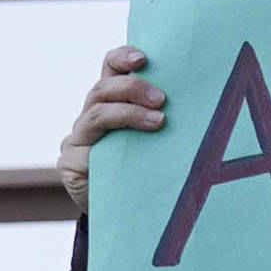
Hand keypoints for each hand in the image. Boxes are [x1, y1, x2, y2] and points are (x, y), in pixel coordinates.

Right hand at [60, 47, 170, 205]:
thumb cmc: (146, 168)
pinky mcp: (69, 164)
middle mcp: (89, 116)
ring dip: (128, 114)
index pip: (109, 68)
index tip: (143, 58)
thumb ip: (160, 116)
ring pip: (95, 116)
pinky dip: (111, 150)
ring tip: (158, 122)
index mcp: (110, 102)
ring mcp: (76, 140)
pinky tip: (129, 158)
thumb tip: (200, 97)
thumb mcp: (155, 139)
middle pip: (102, 89)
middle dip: (131, 88)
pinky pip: (87, 153)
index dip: (122, 58)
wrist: (123, 212)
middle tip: (161, 99)